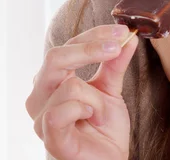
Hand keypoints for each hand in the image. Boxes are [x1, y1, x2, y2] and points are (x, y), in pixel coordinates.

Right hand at [26, 24, 138, 159]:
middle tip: (117, 46)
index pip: (68, 46)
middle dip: (90, 48)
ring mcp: (41, 117)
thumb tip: (128, 36)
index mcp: (53, 80)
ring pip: (68, 87)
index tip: (122, 32)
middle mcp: (41, 95)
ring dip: (95, 97)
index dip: (95, 35)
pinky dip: (82, 110)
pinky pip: (59, 113)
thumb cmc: (103, 128)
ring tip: (101, 111)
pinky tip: (90, 117)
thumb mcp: (111, 89)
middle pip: (56, 57)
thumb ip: (115, 64)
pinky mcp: (49, 137)